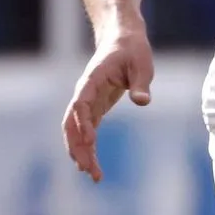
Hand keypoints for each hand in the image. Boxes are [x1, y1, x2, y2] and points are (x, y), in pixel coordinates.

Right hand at [61, 32, 153, 182]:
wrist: (123, 40)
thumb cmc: (133, 51)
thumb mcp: (142, 65)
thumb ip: (141, 83)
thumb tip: (142, 101)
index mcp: (92, 80)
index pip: (81, 103)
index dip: (83, 122)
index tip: (92, 140)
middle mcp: (84, 92)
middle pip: (72, 122)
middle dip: (77, 146)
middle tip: (87, 169)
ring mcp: (87, 101)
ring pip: (75, 130)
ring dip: (80, 151)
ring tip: (92, 174)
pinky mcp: (94, 108)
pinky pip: (86, 130)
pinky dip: (88, 148)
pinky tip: (93, 165)